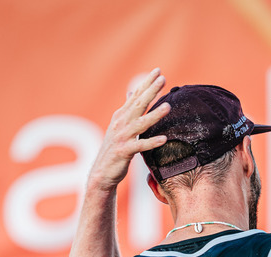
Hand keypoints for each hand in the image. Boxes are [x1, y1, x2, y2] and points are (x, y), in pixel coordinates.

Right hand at [88, 68, 170, 190]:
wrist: (102, 172)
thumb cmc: (115, 149)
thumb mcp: (120, 126)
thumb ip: (127, 109)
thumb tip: (132, 92)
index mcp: (121, 116)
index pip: (136, 96)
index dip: (146, 83)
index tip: (158, 71)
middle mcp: (121, 123)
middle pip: (138, 104)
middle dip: (151, 91)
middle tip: (163, 78)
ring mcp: (122, 137)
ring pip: (140, 123)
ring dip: (154, 115)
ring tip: (168, 107)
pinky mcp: (124, 151)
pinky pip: (140, 146)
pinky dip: (151, 142)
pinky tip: (164, 139)